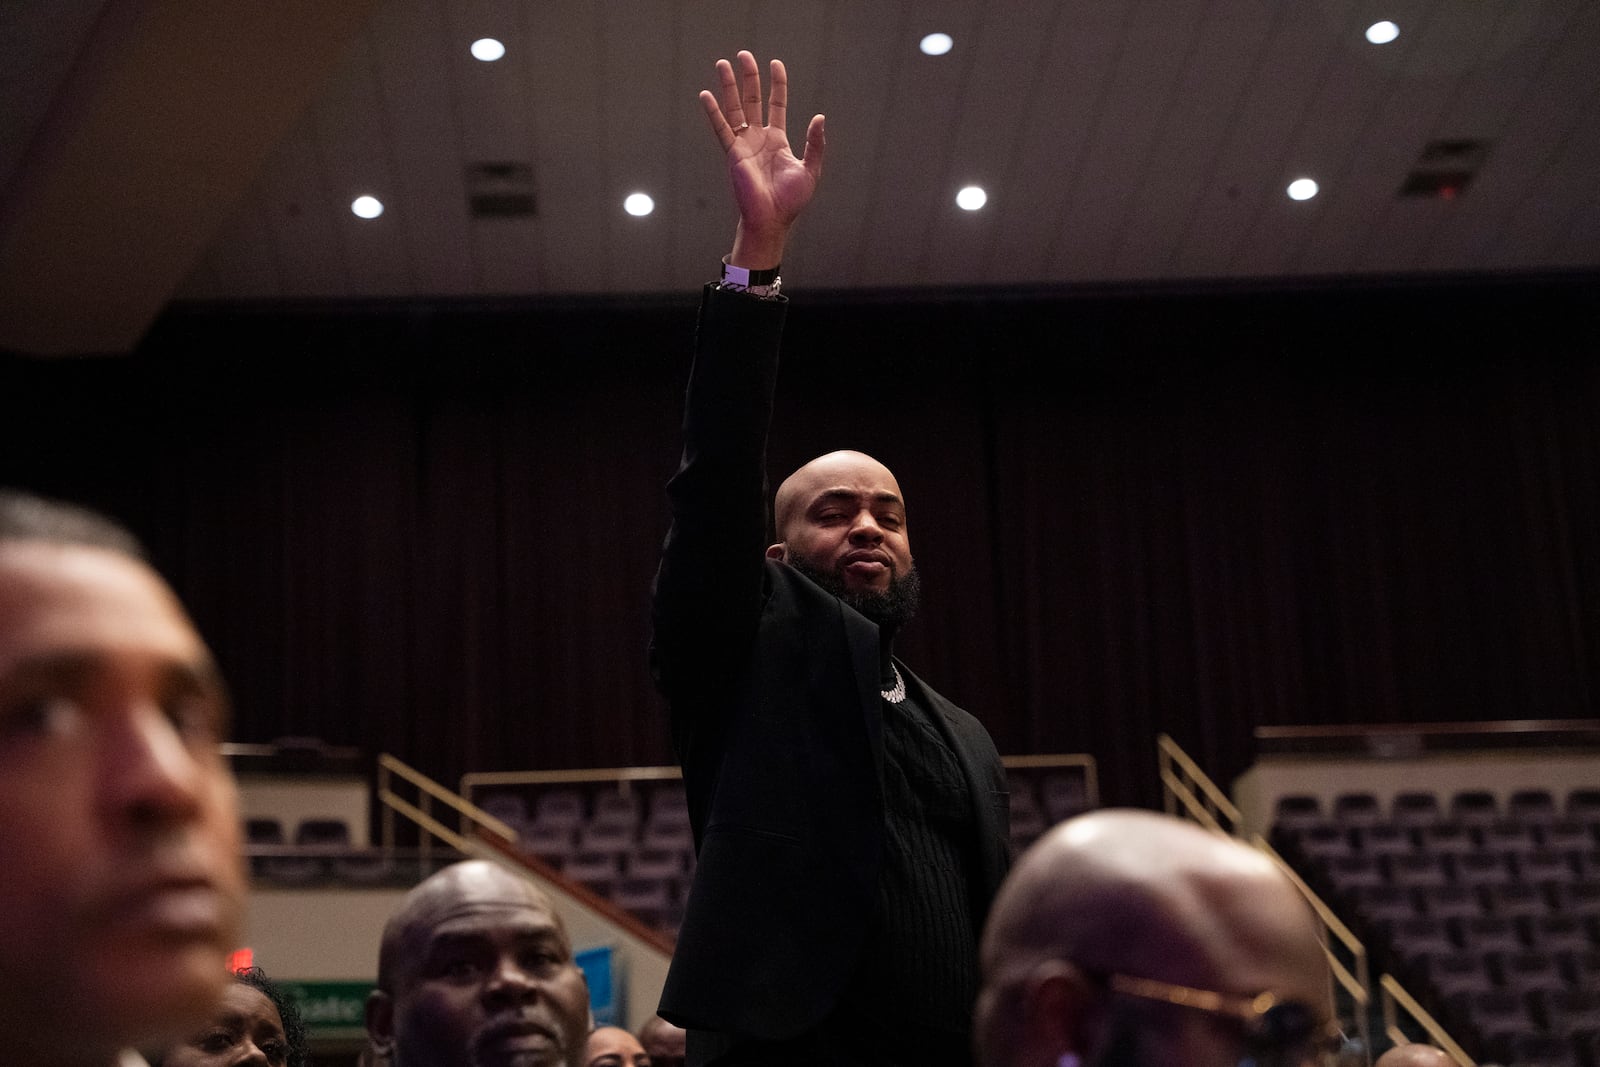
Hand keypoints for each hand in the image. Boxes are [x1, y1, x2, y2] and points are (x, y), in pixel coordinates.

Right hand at [700, 50, 824, 268]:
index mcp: (777, 140)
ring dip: (729, 87)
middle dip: (749, 77)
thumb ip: (814, 143)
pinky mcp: (733, 153)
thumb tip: (820, 117)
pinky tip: (706, 95)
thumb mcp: (810, 169)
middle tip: (744, 55)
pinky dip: (713, 112)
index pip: (776, 104)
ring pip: (735, 108)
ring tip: (723, 64)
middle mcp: (758, 138)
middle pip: (753, 100)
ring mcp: (744, 144)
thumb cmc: (791, 200)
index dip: (777, 84)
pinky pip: (721, 129)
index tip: (776, 64)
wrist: (772, 219)